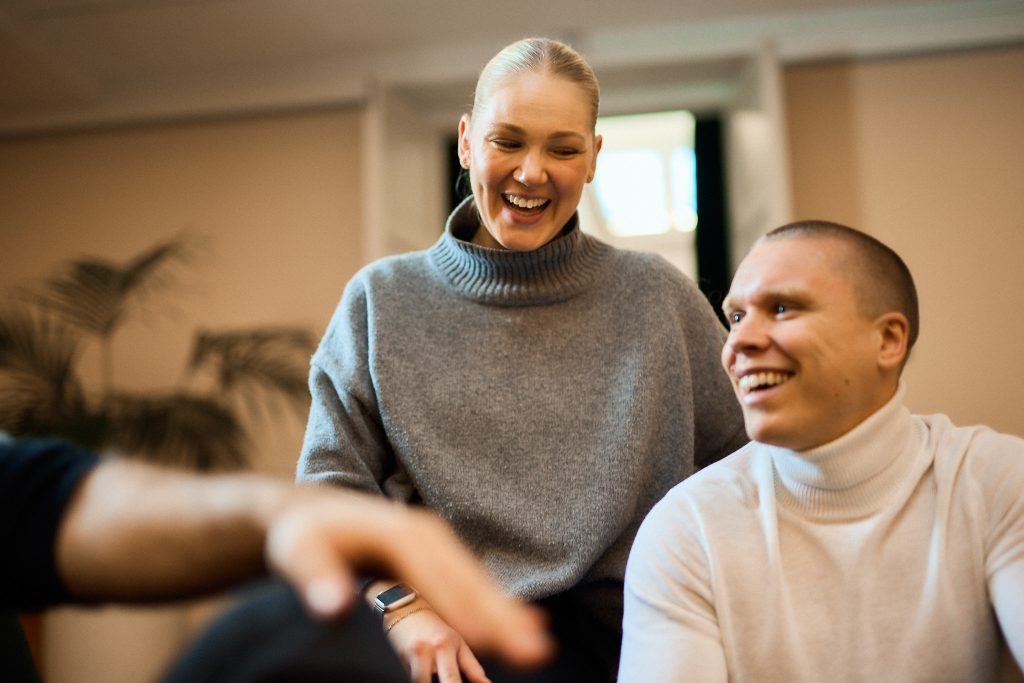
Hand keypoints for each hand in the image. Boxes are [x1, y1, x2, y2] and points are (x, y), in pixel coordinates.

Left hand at [264, 489, 552, 670]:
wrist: (308, 514)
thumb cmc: (302, 538)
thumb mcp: (297, 554)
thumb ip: (315, 579)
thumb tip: (333, 607)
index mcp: (398, 533)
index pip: (434, 575)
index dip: (459, 605)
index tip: (484, 636)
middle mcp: (426, 534)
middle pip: (468, 579)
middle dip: (501, 614)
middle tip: (535, 650)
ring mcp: (436, 544)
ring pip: (477, 582)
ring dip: (507, 614)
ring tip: (539, 647)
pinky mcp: (437, 557)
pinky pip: (471, 583)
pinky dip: (496, 605)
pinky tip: (522, 625)